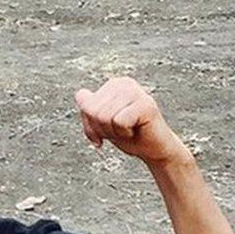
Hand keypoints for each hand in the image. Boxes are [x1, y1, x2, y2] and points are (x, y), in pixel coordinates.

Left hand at [75, 77, 189, 165]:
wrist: (154, 150)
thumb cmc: (129, 135)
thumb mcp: (101, 124)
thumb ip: (88, 109)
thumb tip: (80, 94)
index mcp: (113, 84)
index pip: (85, 104)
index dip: (92, 125)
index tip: (106, 130)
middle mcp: (124, 83)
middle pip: (93, 111)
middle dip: (103, 129)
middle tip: (120, 131)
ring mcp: (135, 91)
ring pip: (104, 116)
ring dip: (114, 132)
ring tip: (128, 130)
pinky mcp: (145, 104)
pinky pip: (119, 122)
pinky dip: (124, 133)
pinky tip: (136, 131)